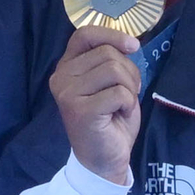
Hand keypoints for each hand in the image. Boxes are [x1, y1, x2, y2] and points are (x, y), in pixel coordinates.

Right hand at [48, 23, 143, 182]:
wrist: (102, 160)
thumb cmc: (109, 119)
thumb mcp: (109, 82)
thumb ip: (110, 60)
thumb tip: (130, 42)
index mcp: (67, 66)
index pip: (85, 34)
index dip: (111, 34)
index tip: (133, 46)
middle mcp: (61, 77)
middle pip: (107, 53)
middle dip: (129, 72)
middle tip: (126, 94)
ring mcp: (68, 94)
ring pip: (115, 70)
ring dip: (130, 88)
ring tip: (122, 105)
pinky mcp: (80, 110)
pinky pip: (119, 92)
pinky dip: (128, 103)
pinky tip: (119, 115)